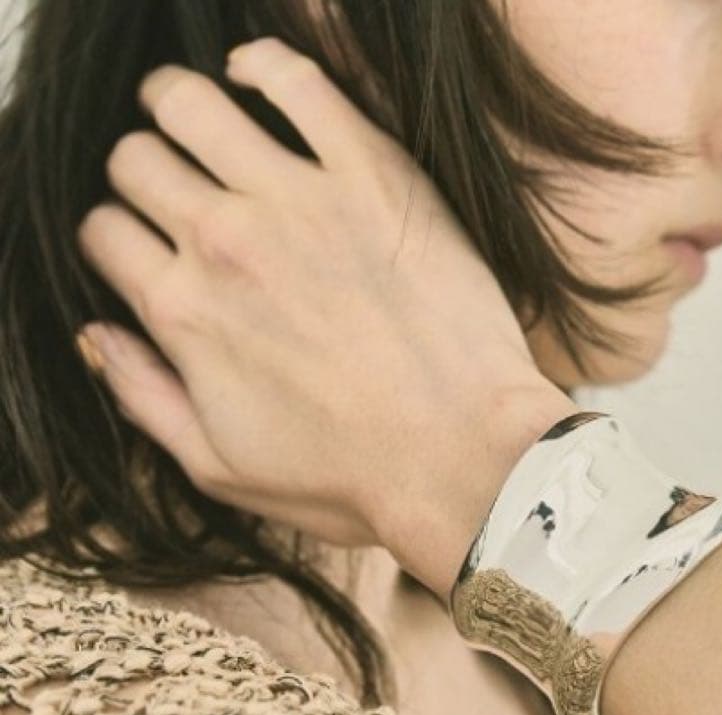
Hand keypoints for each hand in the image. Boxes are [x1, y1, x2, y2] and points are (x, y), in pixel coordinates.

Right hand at [75, 37, 576, 600]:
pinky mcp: (372, 173)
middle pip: (135, 160)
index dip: (113, 239)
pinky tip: (257, 80)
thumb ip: (144, 396)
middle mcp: (225, 243)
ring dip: (176, 106)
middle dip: (140, 171)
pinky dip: (263, 65)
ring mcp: (299, 199)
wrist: (462, 460)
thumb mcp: (221, 468)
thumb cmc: (351, 477)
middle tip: (172, 187)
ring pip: (190, 104)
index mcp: (184, 313)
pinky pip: (296, 79)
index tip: (142, 249)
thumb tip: (95, 335)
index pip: (102, 232)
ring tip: (196, 120)